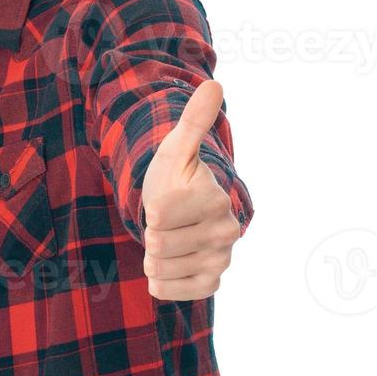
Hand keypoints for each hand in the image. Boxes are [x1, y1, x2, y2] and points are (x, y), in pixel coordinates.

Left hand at [140, 79, 241, 300]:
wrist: (183, 214)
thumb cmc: (175, 177)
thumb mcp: (177, 149)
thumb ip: (193, 121)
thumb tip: (214, 85)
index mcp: (215, 198)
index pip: (157, 214)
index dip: (151, 208)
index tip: (164, 201)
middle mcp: (226, 231)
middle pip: (156, 243)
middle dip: (150, 232)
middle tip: (165, 222)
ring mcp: (222, 260)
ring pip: (158, 268)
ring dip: (153, 256)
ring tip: (168, 240)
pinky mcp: (211, 284)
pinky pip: (167, 290)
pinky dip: (160, 279)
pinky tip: (171, 263)